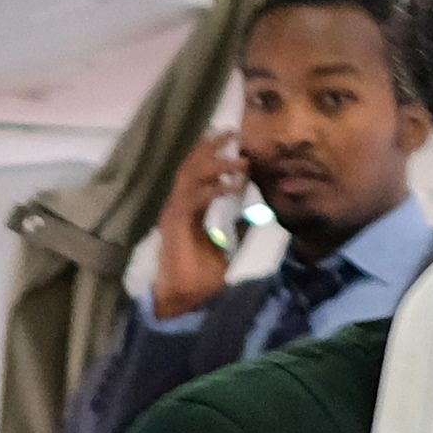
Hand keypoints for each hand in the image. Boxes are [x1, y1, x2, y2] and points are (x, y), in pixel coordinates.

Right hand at [150, 131, 243, 316]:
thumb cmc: (202, 277)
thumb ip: (240, 228)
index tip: (238, 143)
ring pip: (190, 177)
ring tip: (240, 162)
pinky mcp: (174, 225)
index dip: (216, 155)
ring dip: (216, 166)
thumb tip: (258, 213)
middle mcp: (179, 205)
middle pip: (191, 165)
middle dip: (211, 147)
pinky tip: (231, 187)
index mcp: (190, 208)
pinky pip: (192, 199)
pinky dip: (212, 189)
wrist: (185, 299)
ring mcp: (173, 213)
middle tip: (233, 133)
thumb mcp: (229, 247)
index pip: (200, 172)